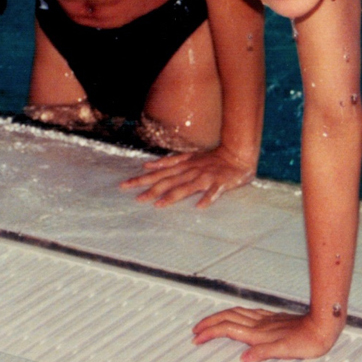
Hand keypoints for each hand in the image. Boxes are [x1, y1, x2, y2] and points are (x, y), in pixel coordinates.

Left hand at [120, 146, 254, 206]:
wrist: (237, 154)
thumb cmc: (211, 158)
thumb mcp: (188, 156)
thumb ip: (168, 161)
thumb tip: (147, 164)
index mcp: (183, 165)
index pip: (158, 173)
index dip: (142, 179)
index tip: (125, 185)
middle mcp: (191, 171)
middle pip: (169, 181)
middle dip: (153, 189)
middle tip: (138, 199)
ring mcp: (206, 177)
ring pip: (187, 187)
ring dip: (174, 195)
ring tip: (160, 204)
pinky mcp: (220, 183)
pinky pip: (213, 192)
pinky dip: (207, 198)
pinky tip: (200, 207)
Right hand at [192, 307, 338, 361]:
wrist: (323, 325)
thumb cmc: (307, 340)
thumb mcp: (284, 351)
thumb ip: (262, 353)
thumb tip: (244, 358)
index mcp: (258, 333)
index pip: (227, 329)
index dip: (210, 332)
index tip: (198, 338)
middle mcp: (260, 324)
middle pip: (227, 318)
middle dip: (209, 322)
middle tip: (196, 329)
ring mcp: (266, 320)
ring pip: (236, 313)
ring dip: (219, 316)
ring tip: (210, 321)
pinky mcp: (273, 318)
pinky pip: (247, 313)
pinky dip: (236, 314)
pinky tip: (239, 316)